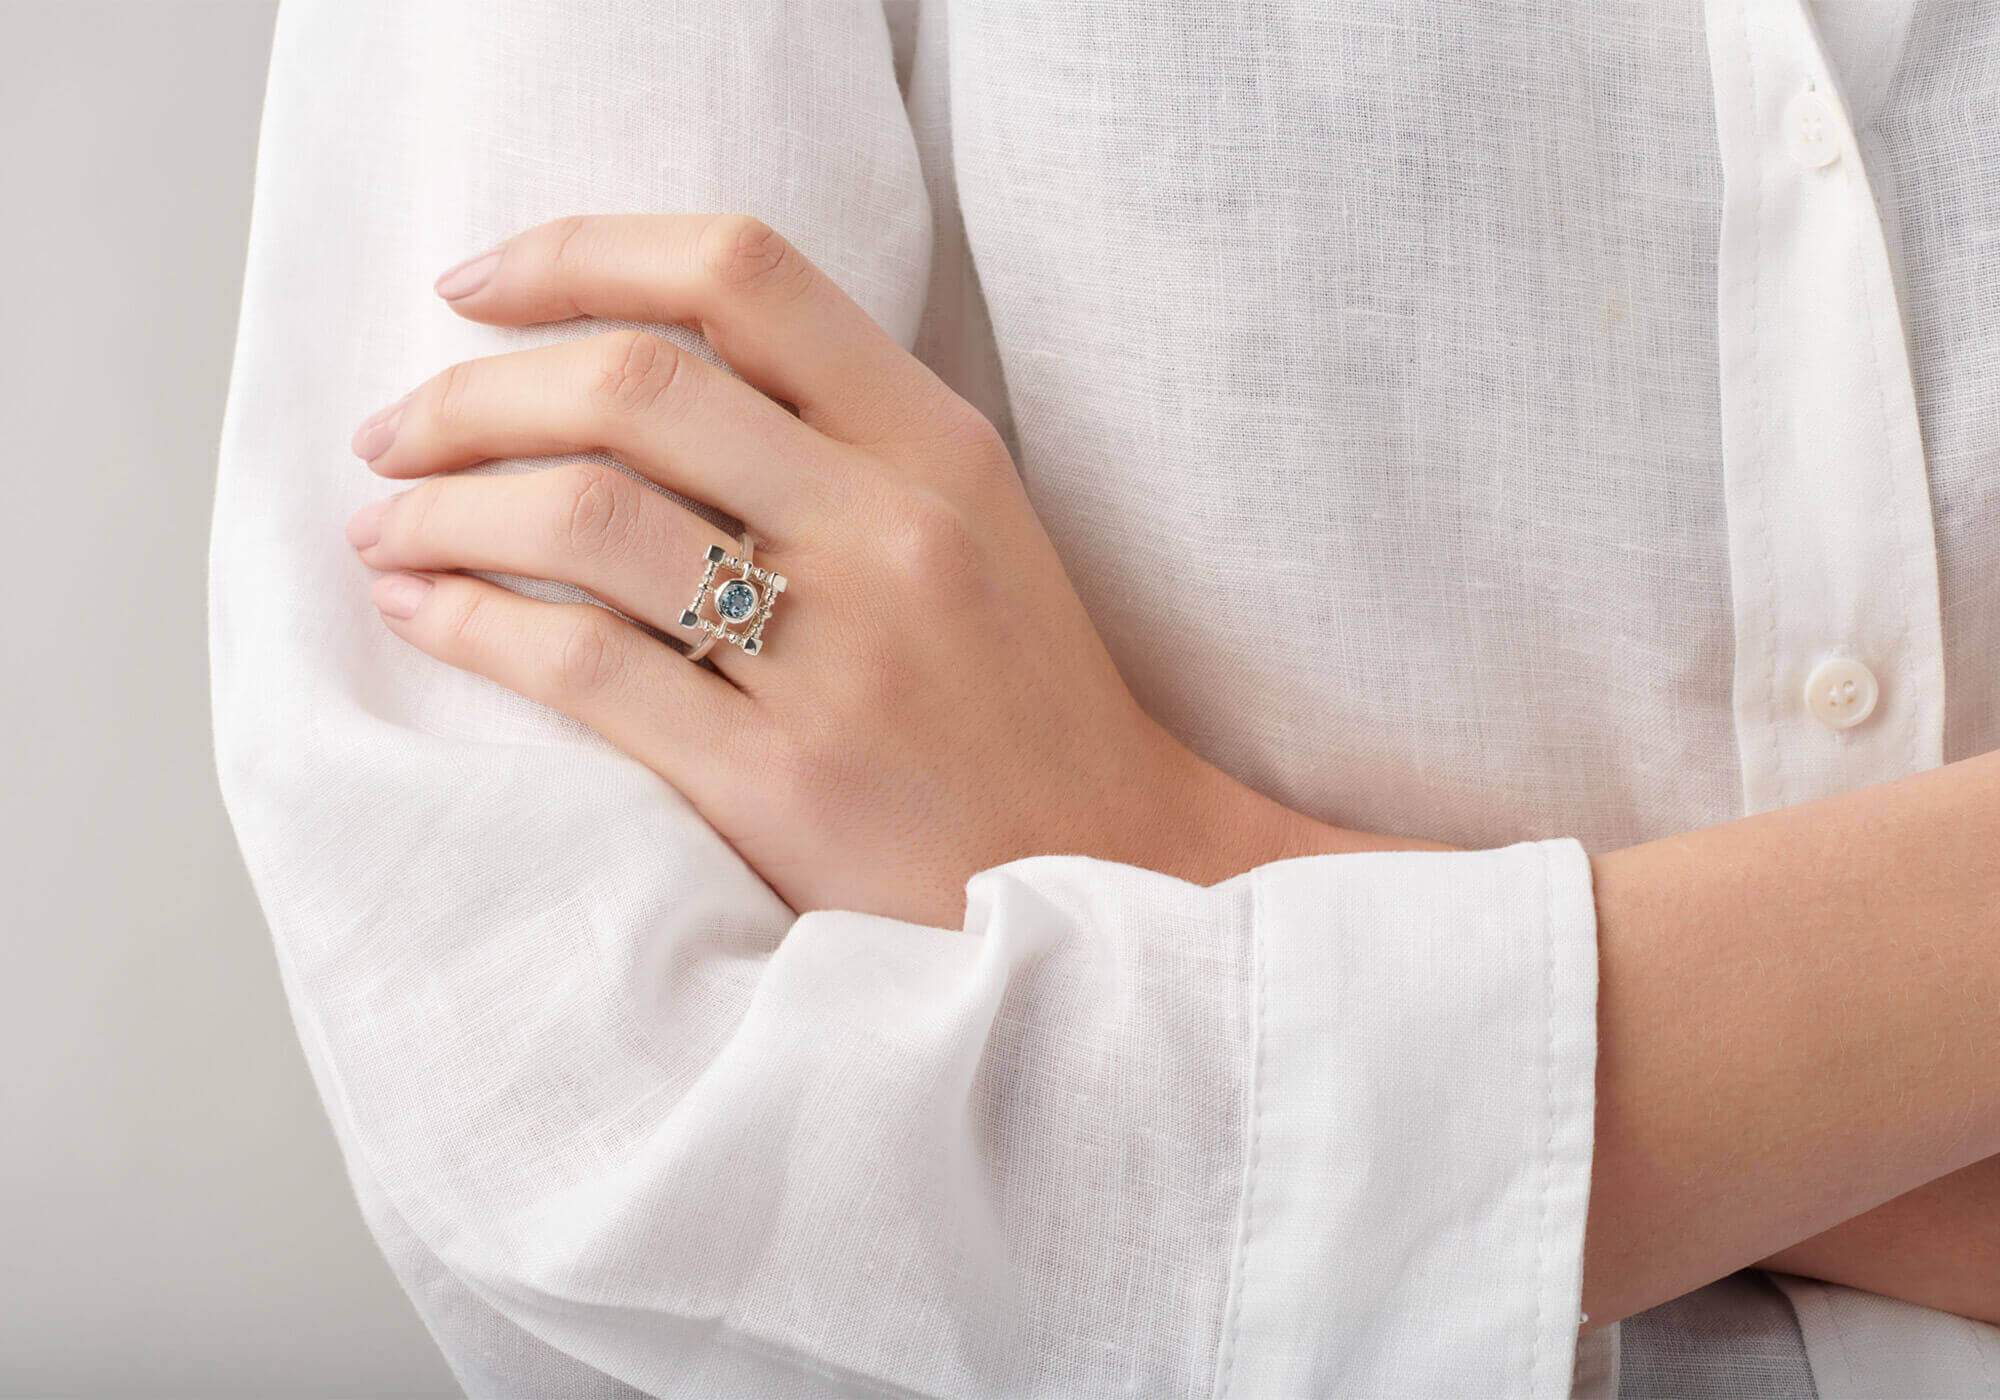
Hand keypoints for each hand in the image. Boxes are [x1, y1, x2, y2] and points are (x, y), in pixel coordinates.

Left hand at [345, 214, 1417, 926]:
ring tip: (386, 522)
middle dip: (471, 392)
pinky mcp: (781, 781)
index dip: (580, 252)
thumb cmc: (1015, 692)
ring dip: (443, 508)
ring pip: (584, 519)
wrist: (1106, 871)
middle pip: (631, 385)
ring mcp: (839, 658)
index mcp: (939, 444)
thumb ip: (833, 431)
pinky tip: (419, 611)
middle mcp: (891, 529)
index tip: (476, 285)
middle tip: (396, 429)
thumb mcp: (968, 518)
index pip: (743, 274)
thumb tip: (616, 370)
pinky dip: (467, 623)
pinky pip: (582, 669)